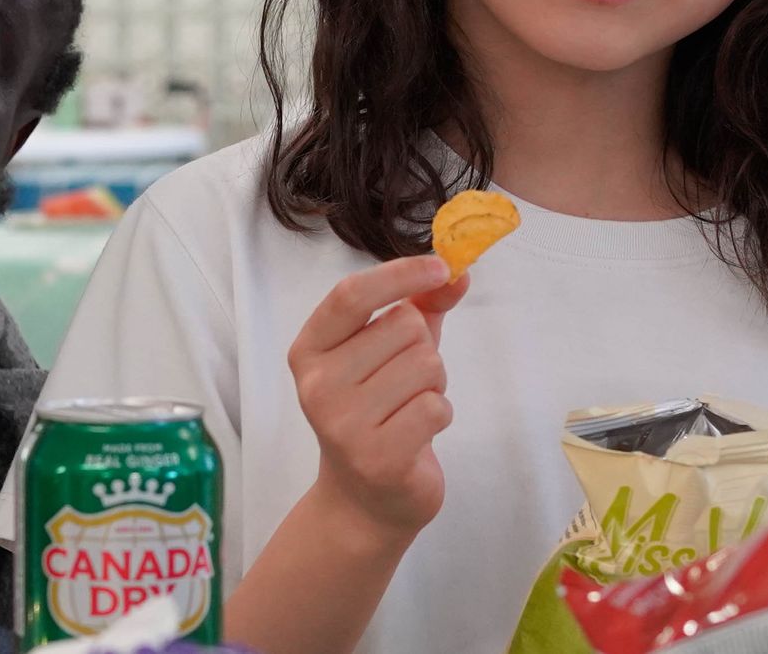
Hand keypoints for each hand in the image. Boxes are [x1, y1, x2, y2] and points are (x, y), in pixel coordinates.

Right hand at [287, 254, 468, 539]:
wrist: (363, 500)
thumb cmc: (378, 412)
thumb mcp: (388, 354)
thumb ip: (419, 307)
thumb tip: (458, 274)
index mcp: (309, 350)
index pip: (352, 295)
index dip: (400, 274)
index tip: (442, 267)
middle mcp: (317, 384)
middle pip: (405, 327)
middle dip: (423, 349)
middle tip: (403, 384)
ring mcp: (343, 424)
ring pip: (426, 365)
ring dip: (434, 385)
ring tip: (409, 410)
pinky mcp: (377, 457)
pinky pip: (436, 407)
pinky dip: (439, 415)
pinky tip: (416, 434)